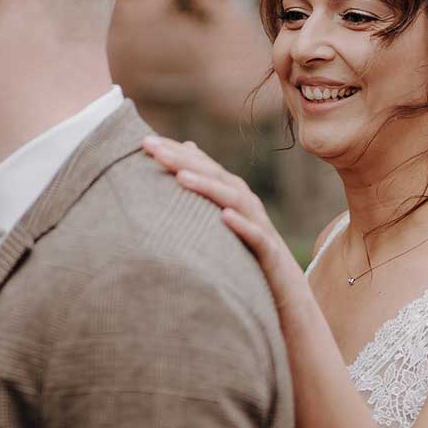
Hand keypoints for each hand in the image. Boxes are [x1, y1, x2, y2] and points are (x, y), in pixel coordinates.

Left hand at [141, 136, 308, 310]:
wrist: (284, 285)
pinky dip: (241, 225)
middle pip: (213, 175)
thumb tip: (186, 147)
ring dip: (208, 187)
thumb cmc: (246, 247)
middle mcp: (244, 202)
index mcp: (230, 192)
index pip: (201, 165)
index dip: (175, 151)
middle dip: (183, 160)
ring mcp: (257, 224)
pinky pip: (255, 236)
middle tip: (153, 149)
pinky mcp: (268, 250)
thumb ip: (206, 183)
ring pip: (233, 200)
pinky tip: (224, 217)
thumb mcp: (222, 215)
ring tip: (180, 177)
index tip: (143, 142)